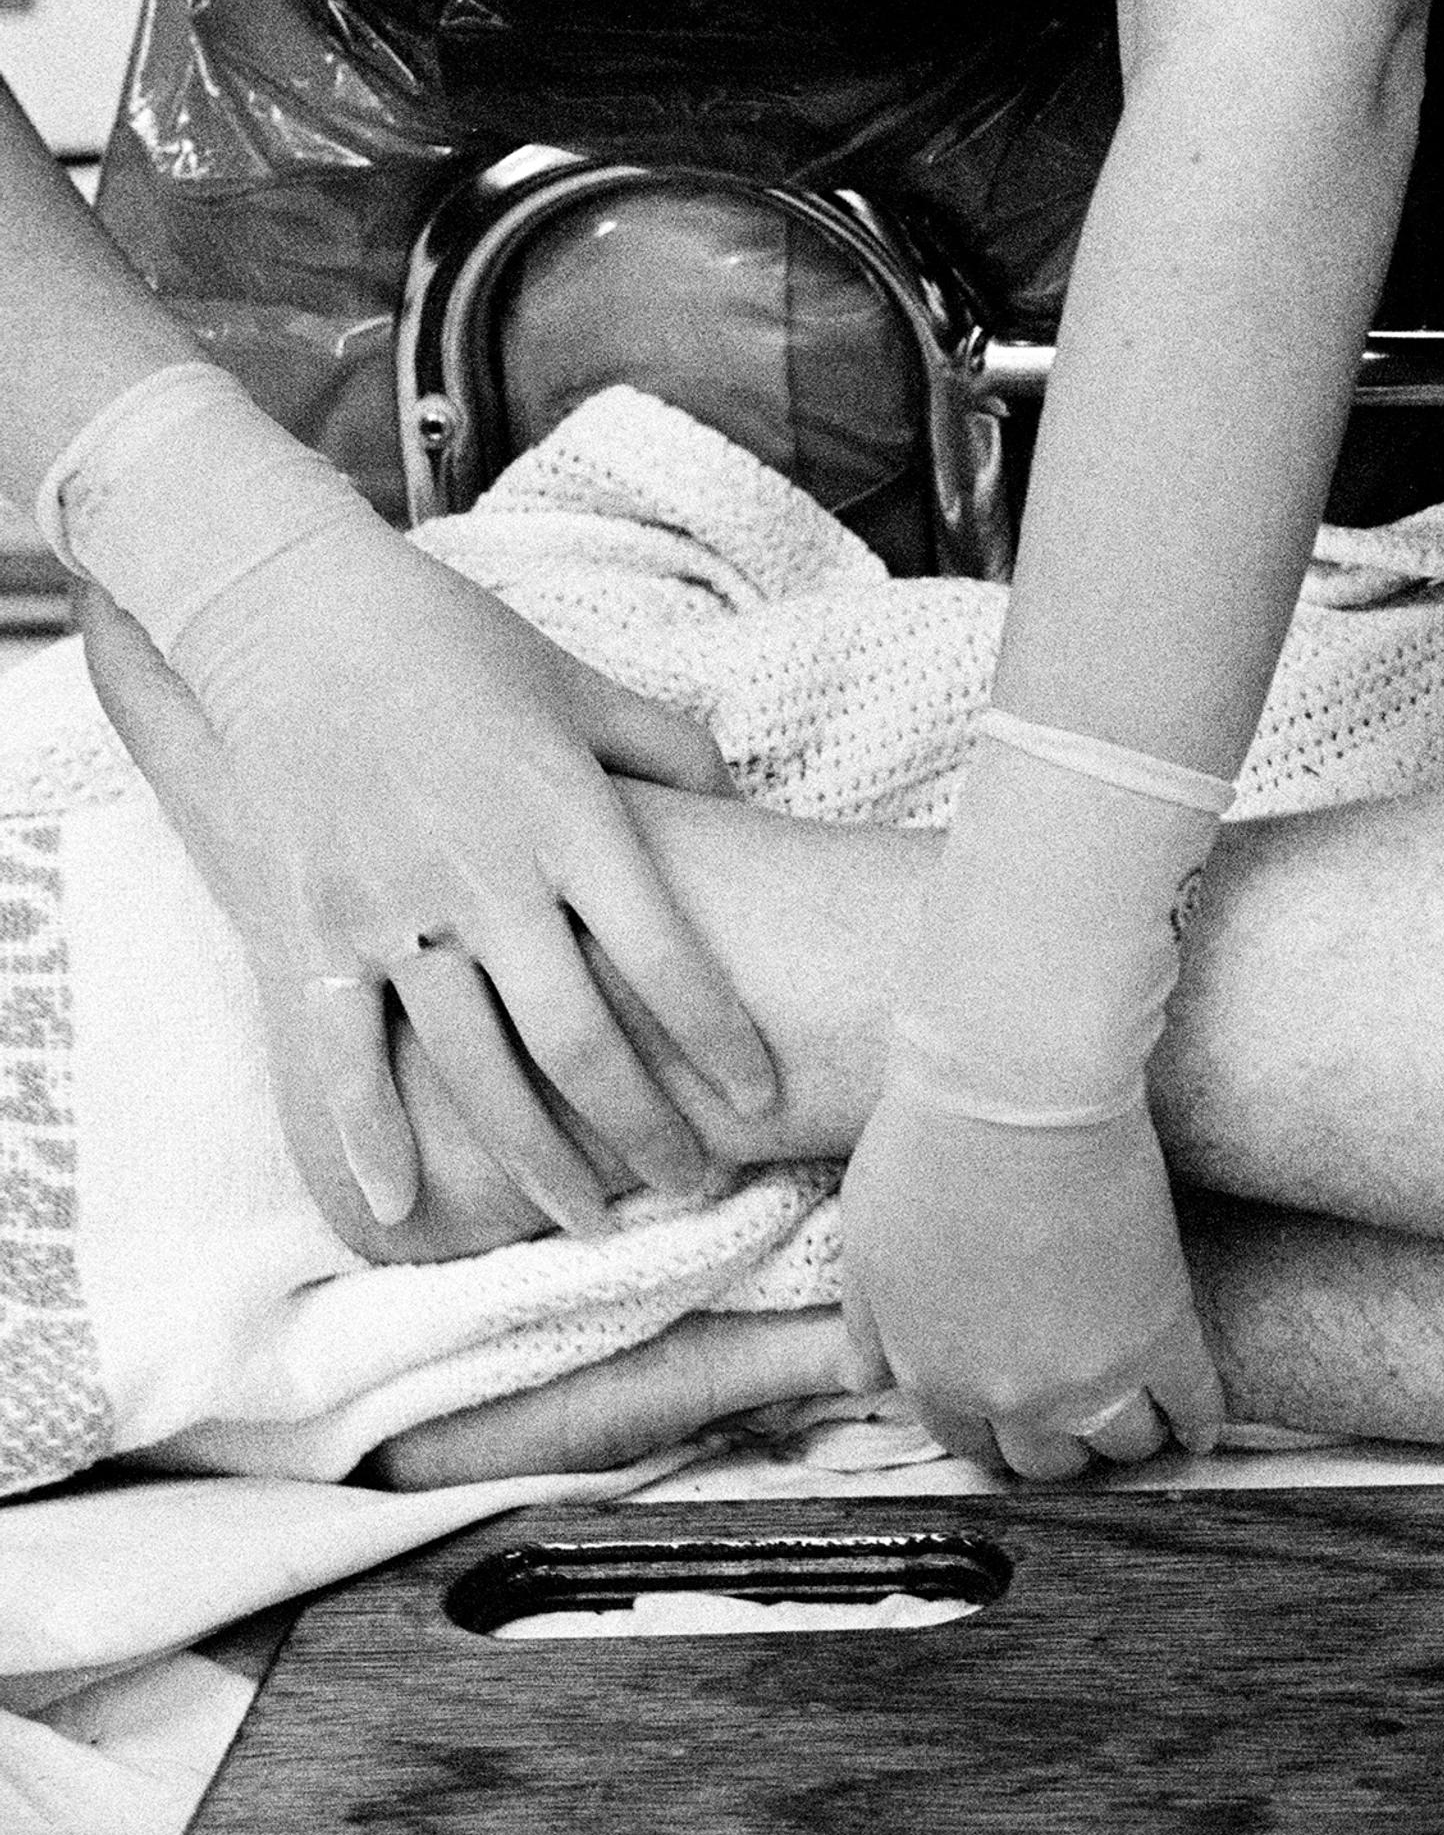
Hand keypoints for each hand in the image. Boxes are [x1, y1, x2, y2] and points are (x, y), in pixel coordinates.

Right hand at [85, 526, 776, 1245]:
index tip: (763, 1100)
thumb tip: (745, 801)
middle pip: (581, 1039)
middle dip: (645, 1128)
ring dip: (536, 1158)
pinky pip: (341, 1052)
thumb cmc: (455, 644)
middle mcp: (487, 879)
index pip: (668, 956)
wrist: (289, 612)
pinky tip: (404, 1205)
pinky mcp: (310, 927)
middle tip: (694, 1188)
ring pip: (475, 1067)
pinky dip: (369, 1135)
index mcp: (570, 821)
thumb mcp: (583, 685)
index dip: (721, 1040)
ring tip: (592, 1222)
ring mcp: (393, 911)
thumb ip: (669, 751)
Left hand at [839, 1074, 1226, 1481]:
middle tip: (1077, 1413)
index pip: (967, 1442)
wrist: (1017, 1099)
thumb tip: (864, 1379)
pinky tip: (1202, 1426)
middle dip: (1059, 1443)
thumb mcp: (869, 1250)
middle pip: (1046, 1459)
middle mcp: (1011, 1394)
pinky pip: (1193, 1402)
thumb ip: (869, 1327)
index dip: (992, 1428)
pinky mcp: (1163, 1334)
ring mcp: (1092, 1373)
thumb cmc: (929, 1153)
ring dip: (1129, 1435)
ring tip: (1143, 1416)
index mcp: (934, 1375)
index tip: (1014, 1412)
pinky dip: (1199, 1419)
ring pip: (1122, 1442)